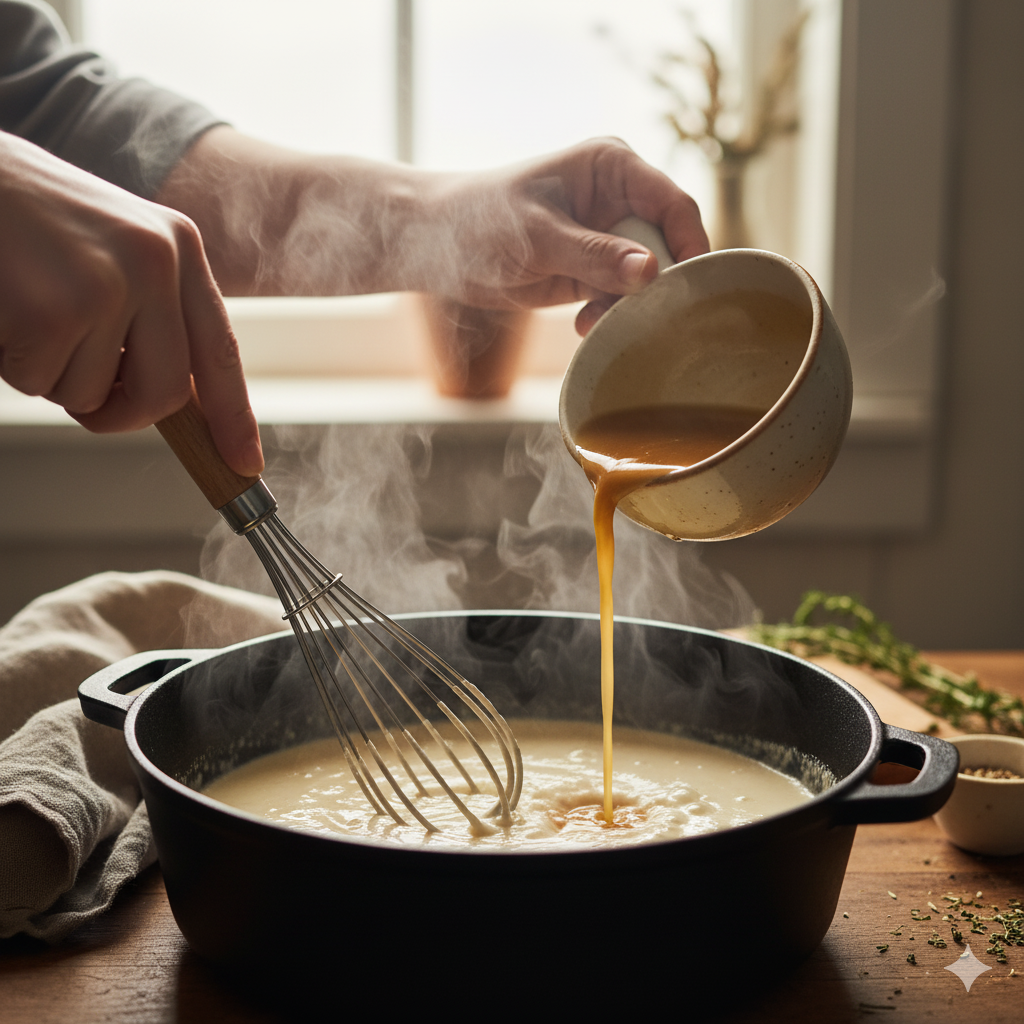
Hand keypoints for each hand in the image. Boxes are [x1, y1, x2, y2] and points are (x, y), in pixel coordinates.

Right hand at [0, 132, 261, 475]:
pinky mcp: (53, 308)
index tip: (244, 463)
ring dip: (51, 375)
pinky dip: (11, 363)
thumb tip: (176, 399)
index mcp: (178, 247)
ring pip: (92, 394)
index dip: (234, 417)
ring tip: (29, 312)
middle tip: (88, 396)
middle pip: (166, 393)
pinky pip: (38, 382)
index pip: (221, 350)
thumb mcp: (113, 249)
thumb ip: (153, 313)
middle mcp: (156, 262)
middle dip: (122, 413)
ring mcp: (107, 284)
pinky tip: (4, 310)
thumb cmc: (27, 219)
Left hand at [155, 131, 706, 335]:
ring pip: (646, 277)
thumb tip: (653, 272)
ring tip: (593, 321)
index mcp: (613, 167)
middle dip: (654, 283)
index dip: (689, 246)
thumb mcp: (539, 239)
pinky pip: (620, 296)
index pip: (674, 204)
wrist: (438, 245)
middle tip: (633, 314)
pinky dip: (610, 314)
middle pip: (666, 245)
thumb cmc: (480, 222)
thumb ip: (596, 256)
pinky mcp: (590, 269)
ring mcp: (604, 236)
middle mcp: (617, 199)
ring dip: (628, 305)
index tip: (688, 289)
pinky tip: (585, 324)